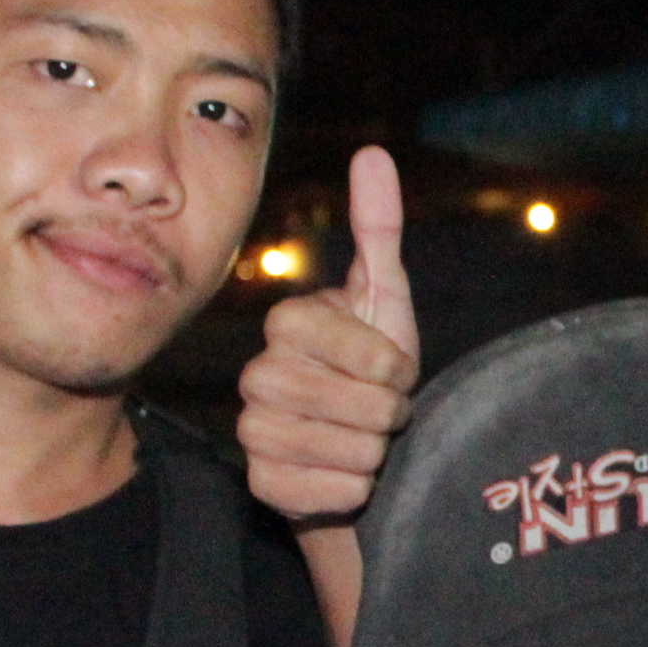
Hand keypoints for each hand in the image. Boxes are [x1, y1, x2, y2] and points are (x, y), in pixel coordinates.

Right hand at [239, 144, 421, 524]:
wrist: (363, 454)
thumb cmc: (376, 374)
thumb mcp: (388, 301)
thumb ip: (378, 229)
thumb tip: (372, 153)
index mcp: (288, 323)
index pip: (362, 350)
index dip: (392, 366)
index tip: (394, 371)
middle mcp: (258, 374)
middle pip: (355, 404)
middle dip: (388, 414)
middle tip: (384, 413)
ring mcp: (253, 429)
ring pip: (343, 451)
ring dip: (373, 453)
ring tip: (366, 442)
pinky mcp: (259, 483)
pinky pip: (324, 493)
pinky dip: (351, 490)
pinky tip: (345, 478)